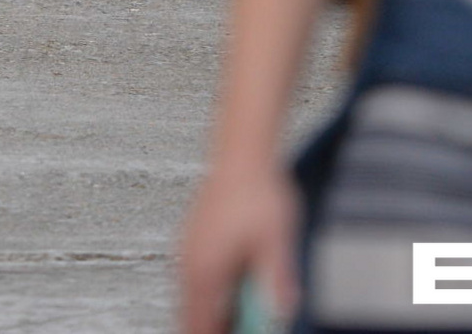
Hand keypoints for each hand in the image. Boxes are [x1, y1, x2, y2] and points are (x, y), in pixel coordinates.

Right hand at [176, 158, 298, 333]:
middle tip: (240, 328)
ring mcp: (189, 250)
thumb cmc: (257, 192)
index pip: (199, 324)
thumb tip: (282, 312)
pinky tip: (232, 292)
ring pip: (191, 297)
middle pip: (190, 314)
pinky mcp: (194, 240)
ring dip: (212, 312)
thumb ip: (277, 281)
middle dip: (211, 328)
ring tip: (239, 318)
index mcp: (206, 269)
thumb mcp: (277, 242)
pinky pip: (194, 280)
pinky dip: (210, 295)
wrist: (242, 154)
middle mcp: (189, 262)